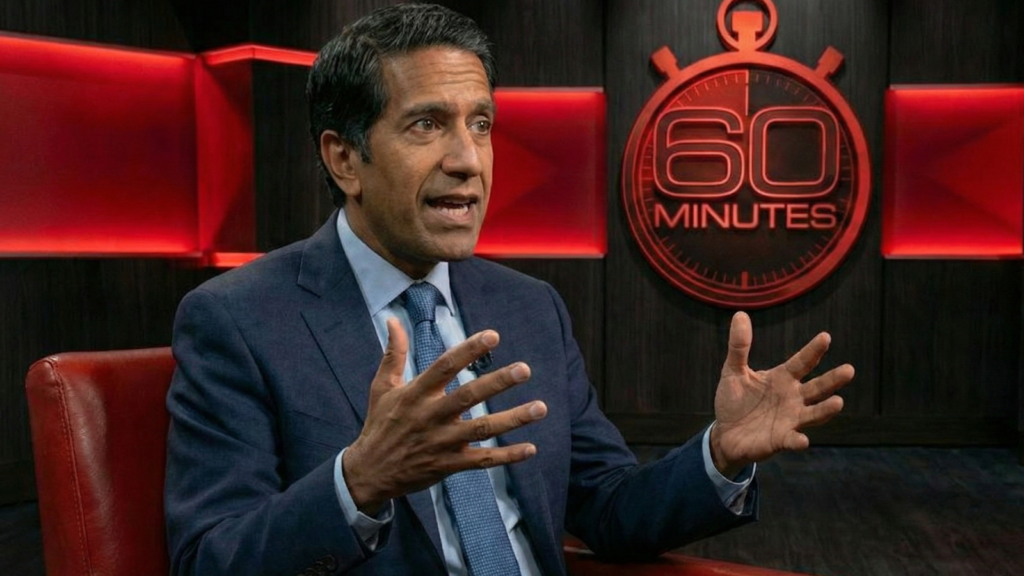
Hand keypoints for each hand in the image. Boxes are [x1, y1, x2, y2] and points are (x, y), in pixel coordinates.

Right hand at [343, 318, 546, 513]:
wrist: (369, 473)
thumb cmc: (379, 424)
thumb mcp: (381, 387)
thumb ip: (393, 353)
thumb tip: (393, 320)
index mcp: (416, 394)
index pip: (445, 367)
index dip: (469, 350)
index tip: (493, 336)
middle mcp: (431, 416)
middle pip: (468, 396)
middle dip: (497, 383)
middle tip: (524, 369)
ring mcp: (442, 442)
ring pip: (482, 429)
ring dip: (513, 419)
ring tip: (540, 407)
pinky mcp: (449, 464)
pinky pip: (482, 460)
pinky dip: (507, 456)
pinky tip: (531, 448)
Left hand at [710, 312, 852, 477]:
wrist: (725, 434)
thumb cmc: (734, 400)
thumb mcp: (733, 371)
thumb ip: (739, 346)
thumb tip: (739, 314)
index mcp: (783, 378)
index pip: (802, 362)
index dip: (813, 350)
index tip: (825, 337)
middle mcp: (792, 398)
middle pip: (817, 387)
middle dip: (833, 380)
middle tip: (849, 369)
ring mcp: (789, 420)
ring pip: (813, 413)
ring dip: (826, 409)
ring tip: (838, 402)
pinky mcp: (780, 440)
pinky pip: (792, 440)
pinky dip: (798, 441)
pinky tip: (803, 440)